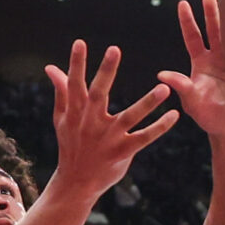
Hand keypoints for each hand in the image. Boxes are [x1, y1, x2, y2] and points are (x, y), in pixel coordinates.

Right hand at [44, 40, 177, 201]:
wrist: (75, 182)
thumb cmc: (70, 146)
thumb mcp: (62, 119)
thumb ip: (61, 91)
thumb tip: (50, 67)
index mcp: (76, 113)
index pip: (74, 84)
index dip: (76, 64)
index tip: (80, 43)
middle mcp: (91, 123)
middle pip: (98, 94)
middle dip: (106, 71)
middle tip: (114, 49)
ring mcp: (108, 138)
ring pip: (130, 117)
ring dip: (148, 103)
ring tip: (164, 88)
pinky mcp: (122, 152)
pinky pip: (144, 138)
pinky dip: (160, 127)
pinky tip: (173, 115)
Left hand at [158, 0, 224, 138]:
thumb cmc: (211, 119)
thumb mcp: (193, 102)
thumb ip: (181, 87)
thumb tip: (161, 74)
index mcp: (201, 65)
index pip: (193, 37)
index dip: (188, 21)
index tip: (183, 3)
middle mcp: (216, 60)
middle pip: (213, 30)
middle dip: (211, 12)